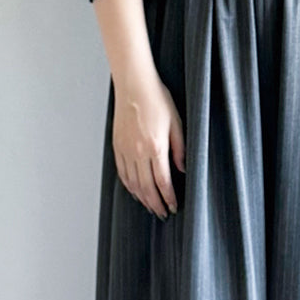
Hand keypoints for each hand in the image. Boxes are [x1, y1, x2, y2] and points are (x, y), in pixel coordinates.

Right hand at [112, 72, 185, 218]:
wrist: (134, 85)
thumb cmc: (157, 99)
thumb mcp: (176, 123)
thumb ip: (180, 149)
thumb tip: (182, 170)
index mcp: (155, 147)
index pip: (163, 182)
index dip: (169, 198)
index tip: (174, 207)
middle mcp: (138, 152)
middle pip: (147, 188)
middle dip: (155, 204)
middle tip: (162, 214)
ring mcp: (125, 150)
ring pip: (133, 183)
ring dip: (142, 198)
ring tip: (150, 207)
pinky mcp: (117, 146)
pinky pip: (122, 172)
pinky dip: (129, 186)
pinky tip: (135, 191)